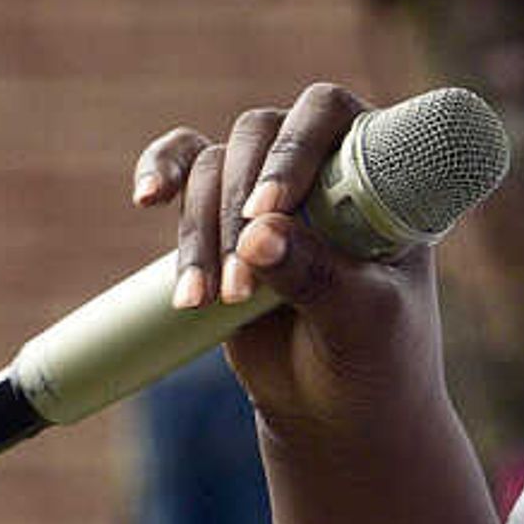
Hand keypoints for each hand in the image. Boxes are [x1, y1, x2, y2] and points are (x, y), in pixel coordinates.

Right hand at [129, 84, 434, 436]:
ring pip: (213, 166)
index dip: (295, 150)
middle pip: (261, 135)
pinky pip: (183, 166)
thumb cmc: (375, 356)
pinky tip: (146, 199)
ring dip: (201, 233)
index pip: (331, 117)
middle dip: (237, 208)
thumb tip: (257, 235)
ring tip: (206, 303)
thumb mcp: (361, 321)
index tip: (270, 208)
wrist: (337, 406)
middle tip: (240, 286)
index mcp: (377, 173)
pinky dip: (160, 174)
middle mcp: (323, 164)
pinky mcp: (224, 214)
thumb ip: (316, 276)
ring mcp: (271, 186)